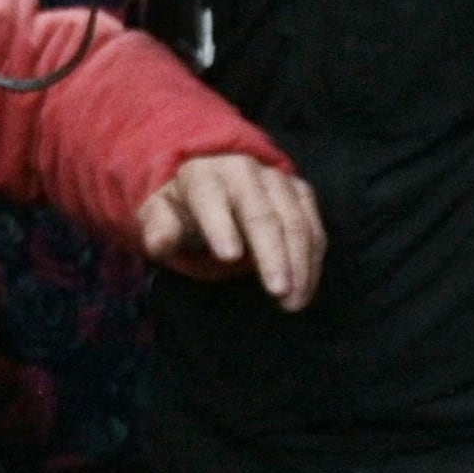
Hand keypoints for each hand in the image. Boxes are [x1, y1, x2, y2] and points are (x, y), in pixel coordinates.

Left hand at [137, 154, 324, 307]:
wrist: (213, 184)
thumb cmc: (184, 209)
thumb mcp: (159, 215)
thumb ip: (159, 228)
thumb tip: (163, 243)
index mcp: (204, 175)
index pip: (210, 197)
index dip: (220, 225)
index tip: (229, 257)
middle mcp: (244, 171)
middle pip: (261, 213)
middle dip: (272, 253)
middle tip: (278, 291)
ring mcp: (277, 180)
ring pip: (295, 220)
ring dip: (299, 263)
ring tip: (293, 301)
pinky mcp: (300, 192)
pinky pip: (314, 226)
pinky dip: (312, 260)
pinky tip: (305, 289)